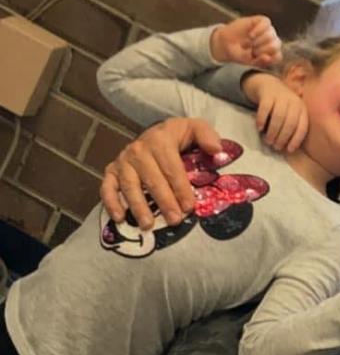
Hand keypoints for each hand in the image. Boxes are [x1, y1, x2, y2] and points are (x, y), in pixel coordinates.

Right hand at [100, 116, 224, 229]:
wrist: (155, 135)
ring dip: (139, 207)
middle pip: (152, 179)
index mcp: (160, 140)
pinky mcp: (112, 171)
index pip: (172, 167)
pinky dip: (111, 203)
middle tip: (175, 220)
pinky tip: (120, 218)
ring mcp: (123, 161)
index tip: (189, 206)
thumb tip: (216, 149)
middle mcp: (138, 150)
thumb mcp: (194, 129)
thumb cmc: (178, 137)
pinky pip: (107, 187)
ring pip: (130, 186)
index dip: (181, 188)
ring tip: (149, 225)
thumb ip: (206, 136)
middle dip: (164, 201)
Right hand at [209, 15, 282, 68]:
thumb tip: (267, 58)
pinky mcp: (262, 21)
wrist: (226, 42)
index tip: (255, 58)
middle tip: (251, 50)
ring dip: (258, 41)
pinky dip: (258, 30)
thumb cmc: (239, 53)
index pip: (278, 56)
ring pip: (271, 34)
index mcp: (272, 53)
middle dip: (262, 49)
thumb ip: (258, 61)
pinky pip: (266, 23)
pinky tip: (251, 35)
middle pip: (276, 45)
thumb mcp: (247, 61)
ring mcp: (268, 30)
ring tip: (248, 43)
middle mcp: (272, 41)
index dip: (267, 58)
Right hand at [243, 73, 308, 151]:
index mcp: (302, 109)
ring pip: (278, 117)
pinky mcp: (268, 94)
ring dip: (273, 132)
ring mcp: (281, 96)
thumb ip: (292, 127)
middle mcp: (294, 101)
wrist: (269, 85)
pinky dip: (262, 120)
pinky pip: (265, 109)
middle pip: (290, 123)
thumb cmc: (282, 106)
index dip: (296, 139)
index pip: (302, 126)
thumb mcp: (291, 114)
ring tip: (268, 141)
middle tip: (275, 146)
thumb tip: (289, 148)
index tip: (289, 150)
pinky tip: (259, 128)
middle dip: (282, 138)